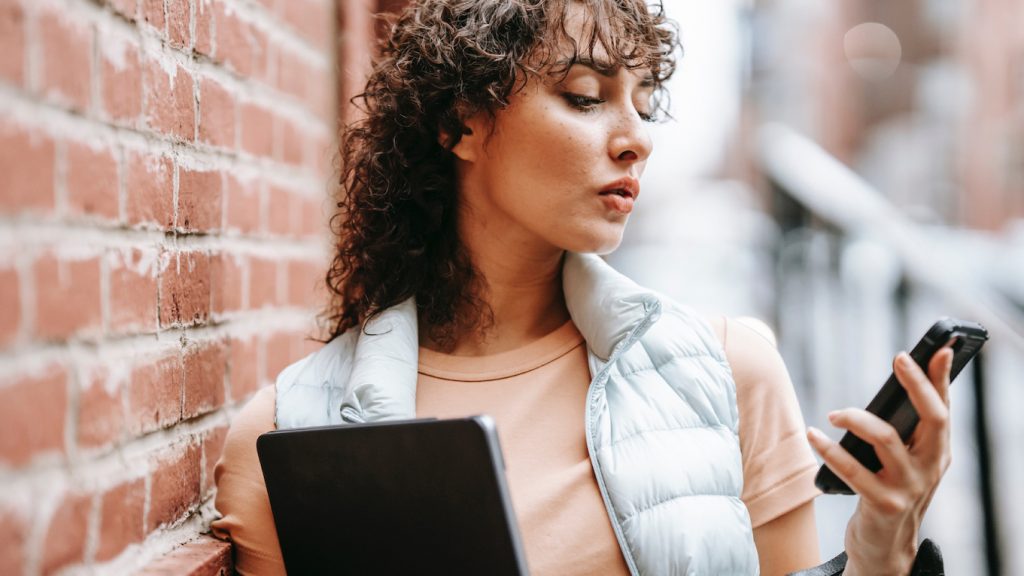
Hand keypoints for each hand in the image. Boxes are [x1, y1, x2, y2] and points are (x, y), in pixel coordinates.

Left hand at [806, 347, 953, 575]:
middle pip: (932, 417)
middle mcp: (931, 467)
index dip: (943, 378)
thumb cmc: (890, 489)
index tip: (941, 348)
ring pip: (886, 438)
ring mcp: (909, 487)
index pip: (945, 408)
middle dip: (918, 384)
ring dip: (856, 418)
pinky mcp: (883, 504)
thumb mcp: (906, 460)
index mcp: (938, 452)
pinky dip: (830, 449)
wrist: (886, 546)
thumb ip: (904, 428)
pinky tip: (814, 435)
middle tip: (900, 358)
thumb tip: (898, 382)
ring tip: (835, 413)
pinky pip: (852, 470)